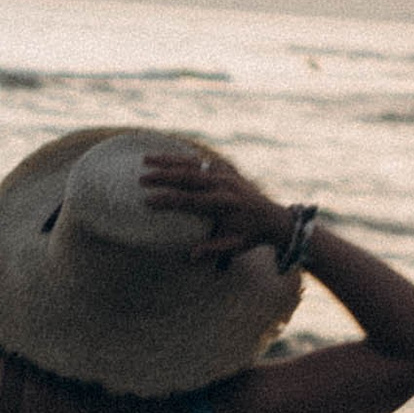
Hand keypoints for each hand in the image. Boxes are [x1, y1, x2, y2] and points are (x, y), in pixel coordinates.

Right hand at [140, 144, 286, 258]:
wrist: (272, 217)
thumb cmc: (250, 235)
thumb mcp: (234, 247)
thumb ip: (213, 250)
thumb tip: (191, 256)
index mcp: (224, 204)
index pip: (191, 200)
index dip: (169, 200)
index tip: (147, 201)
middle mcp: (224, 185)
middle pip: (188, 176)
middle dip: (163, 176)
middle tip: (141, 178)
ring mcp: (225, 173)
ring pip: (192, 163)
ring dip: (168, 160)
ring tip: (145, 159)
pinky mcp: (225, 168)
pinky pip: (200, 160)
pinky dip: (181, 157)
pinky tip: (164, 156)